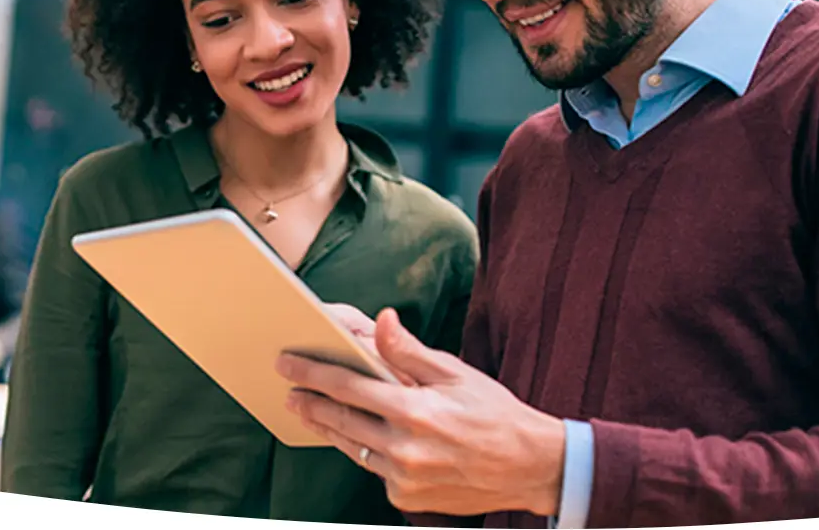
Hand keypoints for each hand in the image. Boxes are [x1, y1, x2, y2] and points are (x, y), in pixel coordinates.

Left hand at [278, 308, 566, 516]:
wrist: (530, 467)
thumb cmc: (494, 414)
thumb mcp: (456, 373)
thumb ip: (410, 351)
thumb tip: (381, 321)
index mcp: (414, 411)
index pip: (348, 387)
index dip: (313, 373)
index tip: (288, 364)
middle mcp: (405, 448)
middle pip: (341, 421)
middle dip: (310, 403)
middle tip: (288, 390)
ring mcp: (404, 478)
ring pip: (352, 448)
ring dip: (328, 428)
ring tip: (309, 411)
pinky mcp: (406, 497)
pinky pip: (374, 470)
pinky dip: (365, 451)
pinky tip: (356, 437)